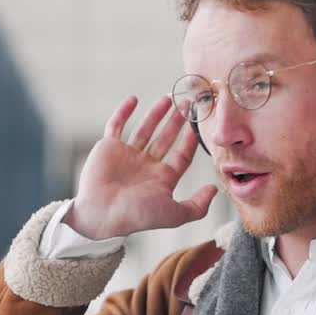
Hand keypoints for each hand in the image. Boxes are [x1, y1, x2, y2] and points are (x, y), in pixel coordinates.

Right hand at [67, 95, 218, 238]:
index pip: (181, 155)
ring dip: (156, 114)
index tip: (198, 124)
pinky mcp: (108, 148)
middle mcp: (146, 166)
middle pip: (165, 139)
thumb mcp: (174, 214)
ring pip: (144, 129)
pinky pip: (116, 125)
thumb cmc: (137, 216)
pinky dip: (123, 112)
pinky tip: (133, 99)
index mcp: (162, 179)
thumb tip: (214, 190)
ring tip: (167, 99)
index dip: (190, 140)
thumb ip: (197, 205)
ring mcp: (127, 155)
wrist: (101, 214)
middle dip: (176, 122)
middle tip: (186, 104)